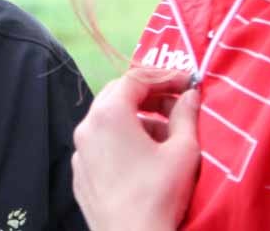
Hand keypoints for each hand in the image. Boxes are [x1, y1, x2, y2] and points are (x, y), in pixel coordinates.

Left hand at [71, 67, 200, 230]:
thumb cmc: (158, 192)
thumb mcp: (183, 151)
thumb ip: (186, 116)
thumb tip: (190, 95)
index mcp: (108, 113)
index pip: (135, 79)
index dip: (164, 76)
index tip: (187, 83)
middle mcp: (87, 126)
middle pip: (117, 95)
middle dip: (149, 96)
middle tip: (177, 105)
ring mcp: (79, 151)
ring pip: (108, 121)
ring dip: (137, 120)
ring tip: (167, 137)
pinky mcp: (80, 174)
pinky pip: (101, 145)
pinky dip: (122, 142)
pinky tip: (145, 159)